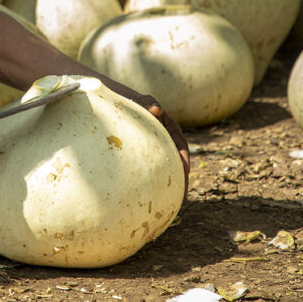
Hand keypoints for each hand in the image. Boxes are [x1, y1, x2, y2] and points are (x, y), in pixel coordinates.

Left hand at [98, 78, 190, 197]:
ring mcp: (156, 147)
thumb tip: (157, 109)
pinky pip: (153, 169)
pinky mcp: (146, 154)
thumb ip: (148, 103)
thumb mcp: (140, 101)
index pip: (180, 142)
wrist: (117, 105)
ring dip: (170, 183)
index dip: (184, 157)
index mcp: (168, 126)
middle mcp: (165, 138)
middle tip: (183, 195)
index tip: (186, 171)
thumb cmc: (130, 101)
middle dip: (181, 178)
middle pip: (176, 159)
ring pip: (166, 166)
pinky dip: (154, 181)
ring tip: (172, 202)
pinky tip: (152, 195)